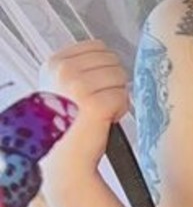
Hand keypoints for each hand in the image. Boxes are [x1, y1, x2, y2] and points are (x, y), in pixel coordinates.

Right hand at [38, 40, 128, 166]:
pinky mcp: (95, 105)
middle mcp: (64, 72)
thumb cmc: (68, 127)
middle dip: (112, 83)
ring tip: (100, 113)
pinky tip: (105, 121)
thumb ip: (79, 68)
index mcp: (54, 64)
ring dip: (117, 97)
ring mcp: (79, 87)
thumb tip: (107, 56)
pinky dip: (120, 111)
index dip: (103, 68)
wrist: (66, 160)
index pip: (98, 46)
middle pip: (112, 61)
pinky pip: (124, 97)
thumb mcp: (62, 87)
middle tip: (98, 104)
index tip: (93, 88)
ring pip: (121, 78)